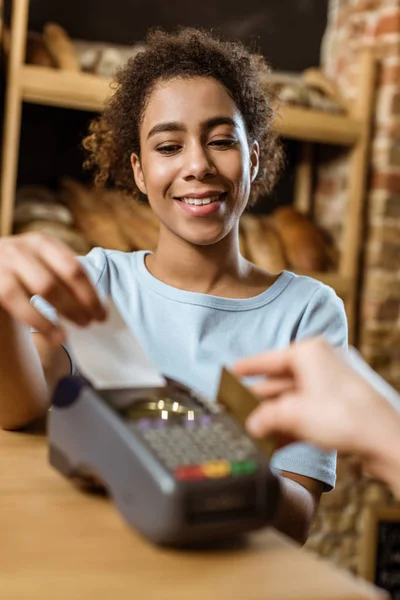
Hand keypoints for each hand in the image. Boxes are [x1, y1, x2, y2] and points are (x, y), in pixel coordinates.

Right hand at [0, 233, 106, 342]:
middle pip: (60, 280)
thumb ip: (63, 277)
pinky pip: (19, 303)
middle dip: (79, 305)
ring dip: (63, 313)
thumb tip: (97, 306)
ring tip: (72, 333)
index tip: (102, 314)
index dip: (91, 294)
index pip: (74, 268)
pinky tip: (53, 336)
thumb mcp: (39, 264)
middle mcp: (23, 249)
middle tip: (91, 323)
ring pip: (43, 289)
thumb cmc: (19, 270)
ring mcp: (5, 264)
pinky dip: (40, 322)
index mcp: (43, 242)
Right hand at [233, 338, 390, 457]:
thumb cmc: (345, 416)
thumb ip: (265, 417)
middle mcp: (321, 363)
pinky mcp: (340, 404)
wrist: (384, 439)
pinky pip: (307, 410)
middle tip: (239, 409)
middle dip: (260, 399)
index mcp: (309, 352)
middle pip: (280, 381)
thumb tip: (251, 424)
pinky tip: (276, 441)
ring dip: (274, 416)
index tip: (233, 370)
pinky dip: (291, 424)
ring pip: (293, 398)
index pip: (269, 358)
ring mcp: (332, 384)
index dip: (249, 367)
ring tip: (254, 430)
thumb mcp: (292, 414)